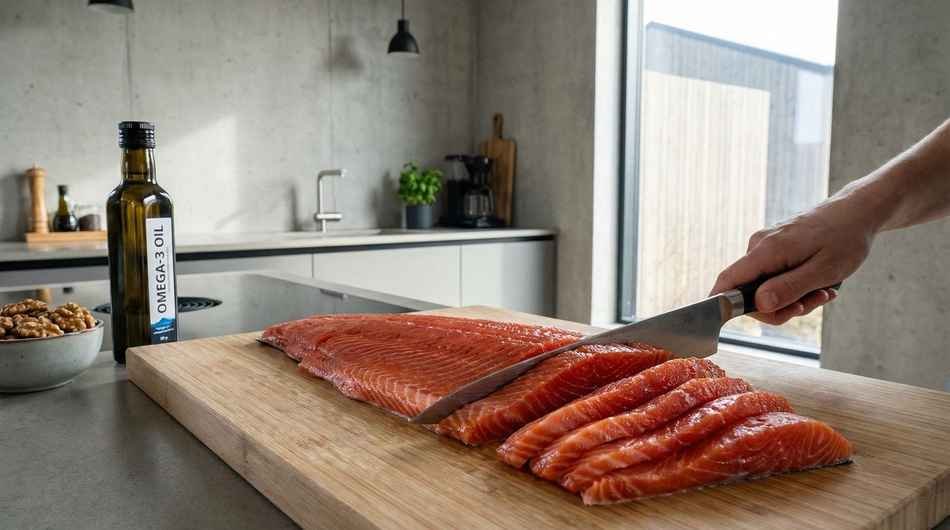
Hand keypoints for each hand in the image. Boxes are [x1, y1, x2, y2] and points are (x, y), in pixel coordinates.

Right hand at [710, 196, 875, 324]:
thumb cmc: (845, 239)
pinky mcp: (773, 249)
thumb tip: (759, 305)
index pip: (727, 281)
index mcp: (766, 250)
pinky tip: (817, 283)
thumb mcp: (822, 271)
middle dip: (778, 307)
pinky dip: (793, 287)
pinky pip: (773, 278)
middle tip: (812, 304)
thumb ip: (789, 288)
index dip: (723, 305)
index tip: (733, 323)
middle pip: (748, 292)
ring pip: (764, 288)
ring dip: (792, 298)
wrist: (857, 212)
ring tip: (823, 291)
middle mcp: (758, 246)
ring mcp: (765, 247)